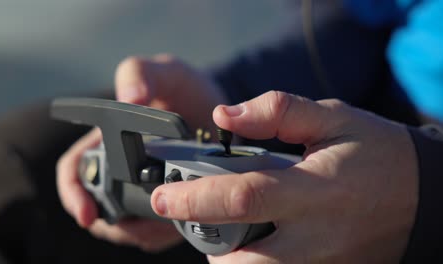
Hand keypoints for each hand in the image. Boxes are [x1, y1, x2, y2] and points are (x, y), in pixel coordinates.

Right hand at [57, 54, 226, 250]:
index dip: (74, 192)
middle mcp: (121, 168)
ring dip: (139, 231)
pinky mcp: (170, 203)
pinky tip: (179, 224)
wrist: (225, 111)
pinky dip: (162, 233)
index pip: (76, 169)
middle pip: (99, 204)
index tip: (87, 213)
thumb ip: (142, 73)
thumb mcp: (167, 72)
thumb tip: (130, 98)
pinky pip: (156, 229)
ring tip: (164, 224)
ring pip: (127, 223)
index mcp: (107, 139)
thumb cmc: (186, 88)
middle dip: (110, 222)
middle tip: (136, 226)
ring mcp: (144, 188)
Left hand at [150, 91, 417, 262]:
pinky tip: (261, 233)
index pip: (244, 199)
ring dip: (230, 255)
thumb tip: (226, 114)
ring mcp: (321, 263)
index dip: (195, 198)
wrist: (423, 197)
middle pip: (241, 261)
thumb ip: (277, 111)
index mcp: (315, 190)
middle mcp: (315, 237)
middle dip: (206, 242)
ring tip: (230, 221)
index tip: (162, 195)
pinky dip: (256, 260)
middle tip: (198, 213)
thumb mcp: (334, 117)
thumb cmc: (377, 153)